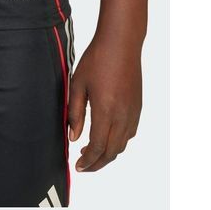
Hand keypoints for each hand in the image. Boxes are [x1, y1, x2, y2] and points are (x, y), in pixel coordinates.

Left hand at [67, 35, 141, 171]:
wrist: (121, 43)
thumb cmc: (97, 59)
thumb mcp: (78, 84)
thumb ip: (74, 113)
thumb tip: (73, 137)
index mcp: (106, 111)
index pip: (97, 147)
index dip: (87, 161)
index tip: (78, 166)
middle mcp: (122, 115)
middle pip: (112, 152)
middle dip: (97, 163)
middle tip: (83, 165)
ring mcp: (133, 112)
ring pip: (122, 144)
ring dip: (108, 153)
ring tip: (92, 151)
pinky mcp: (138, 107)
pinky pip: (130, 133)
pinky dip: (118, 142)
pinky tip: (107, 136)